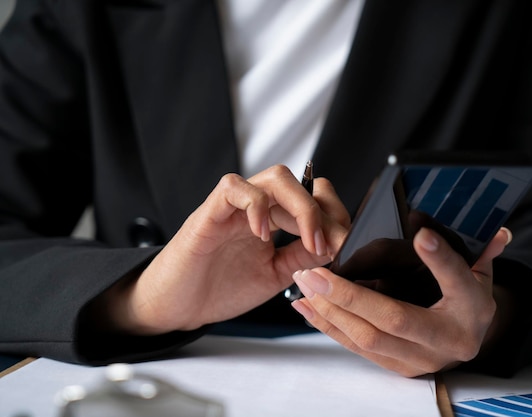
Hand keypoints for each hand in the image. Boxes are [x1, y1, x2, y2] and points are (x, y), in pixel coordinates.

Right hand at [95, 165, 348, 334]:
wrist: (177, 306)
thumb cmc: (220, 288)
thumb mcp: (275, 275)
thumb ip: (303, 258)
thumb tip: (338, 245)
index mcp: (274, 220)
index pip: (313, 197)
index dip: (334, 216)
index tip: (346, 245)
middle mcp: (256, 208)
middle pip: (301, 184)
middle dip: (324, 213)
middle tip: (332, 245)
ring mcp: (233, 207)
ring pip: (275, 177)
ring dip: (301, 206)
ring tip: (307, 240)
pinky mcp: (209, 213)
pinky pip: (234, 188)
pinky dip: (256, 205)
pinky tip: (263, 234)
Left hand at [290, 227, 511, 376]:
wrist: (469, 339)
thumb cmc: (469, 299)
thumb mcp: (480, 273)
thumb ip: (484, 252)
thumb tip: (498, 233)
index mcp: (473, 310)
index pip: (459, 282)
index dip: (441, 260)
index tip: (421, 236)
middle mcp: (448, 342)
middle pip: (394, 319)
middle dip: (348, 295)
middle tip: (316, 272)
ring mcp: (420, 360)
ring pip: (368, 338)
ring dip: (330, 310)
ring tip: (304, 284)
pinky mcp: (398, 368)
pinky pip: (357, 348)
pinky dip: (328, 326)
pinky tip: (307, 306)